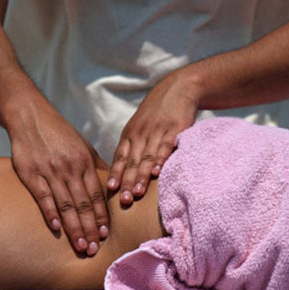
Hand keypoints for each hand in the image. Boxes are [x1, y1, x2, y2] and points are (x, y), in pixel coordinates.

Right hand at [7, 98, 108, 255]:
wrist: (31, 118)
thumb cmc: (60, 134)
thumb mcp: (83, 146)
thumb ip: (96, 166)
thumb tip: (110, 185)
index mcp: (84, 162)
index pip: (97, 194)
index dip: (101, 216)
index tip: (105, 234)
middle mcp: (70, 168)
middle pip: (83, 203)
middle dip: (90, 228)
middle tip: (94, 249)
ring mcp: (50, 171)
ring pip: (65, 204)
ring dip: (74, 227)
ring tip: (80, 246)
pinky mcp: (31, 173)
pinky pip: (42, 196)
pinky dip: (49, 213)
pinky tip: (55, 229)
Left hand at [108, 72, 199, 203]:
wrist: (178, 88)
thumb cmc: (156, 112)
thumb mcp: (139, 125)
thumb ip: (132, 145)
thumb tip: (123, 170)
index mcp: (131, 133)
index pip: (120, 156)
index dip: (115, 173)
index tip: (110, 189)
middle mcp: (141, 133)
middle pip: (131, 161)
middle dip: (126, 181)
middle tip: (123, 201)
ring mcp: (157, 131)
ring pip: (147, 157)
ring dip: (141, 176)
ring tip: (137, 193)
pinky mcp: (175, 128)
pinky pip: (166, 146)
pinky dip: (161, 160)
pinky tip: (157, 173)